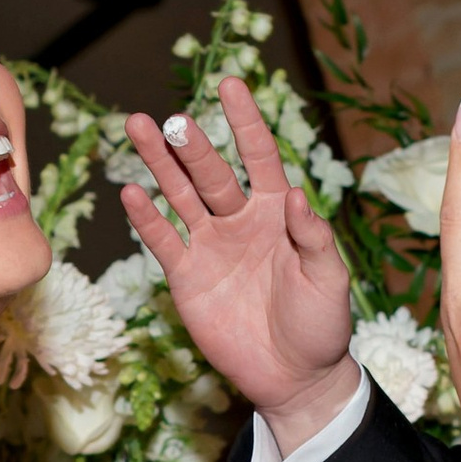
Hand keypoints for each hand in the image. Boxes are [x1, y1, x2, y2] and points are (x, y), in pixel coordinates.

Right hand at [122, 76, 355, 448]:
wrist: (294, 377)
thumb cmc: (321, 326)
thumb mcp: (329, 281)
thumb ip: (314, 238)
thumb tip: (298, 194)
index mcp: (280, 212)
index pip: (260, 156)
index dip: (246, 122)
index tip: (231, 84)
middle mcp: (241, 220)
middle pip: (211, 173)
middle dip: (191, 144)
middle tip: (172, 118)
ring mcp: (211, 246)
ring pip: (180, 195)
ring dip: (160, 164)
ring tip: (136, 127)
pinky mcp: (187, 277)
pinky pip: (164, 241)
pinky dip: (148, 218)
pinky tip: (131, 192)